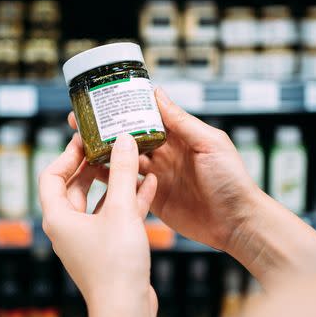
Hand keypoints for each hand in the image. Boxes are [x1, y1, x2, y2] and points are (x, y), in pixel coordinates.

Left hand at [39, 132, 159, 316]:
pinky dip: (129, 202)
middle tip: (111, 146)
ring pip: (98, 203)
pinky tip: (149, 186)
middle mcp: (68, 229)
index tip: (86, 139)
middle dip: (94, 166)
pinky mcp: (107, 251)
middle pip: (74, 187)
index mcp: (58, 217)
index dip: (66, 154)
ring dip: (116, 182)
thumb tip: (123, 140)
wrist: (126, 311)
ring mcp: (88, 241)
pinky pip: (115, 218)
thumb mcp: (121, 211)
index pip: (51, 176)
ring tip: (133, 161)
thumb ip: (122, 173)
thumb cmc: (115, 264)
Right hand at [69, 87, 261, 255]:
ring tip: (78, 144)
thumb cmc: (232, 181)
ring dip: (103, 152)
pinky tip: (90, 172)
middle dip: (105, 129)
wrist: (237, 223)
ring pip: (124, 161)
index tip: (102, 99)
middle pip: (129, 137)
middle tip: (78, 121)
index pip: (147, 116)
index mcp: (180, 136)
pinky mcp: (154, 199)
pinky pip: (128, 186)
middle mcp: (166, 154)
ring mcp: (158, 177)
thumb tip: (157, 93)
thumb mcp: (209, 143)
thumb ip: (182, 121)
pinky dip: (110, 179)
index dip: (125, 108)